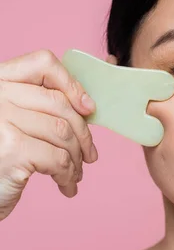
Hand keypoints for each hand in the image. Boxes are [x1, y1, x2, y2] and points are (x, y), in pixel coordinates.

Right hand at [0, 50, 97, 220]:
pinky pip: (58, 159)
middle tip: (90, 155)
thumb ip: (40, 106)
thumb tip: (87, 105)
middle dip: (82, 132)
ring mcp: (3, 120)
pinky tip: (66, 185)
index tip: (87, 108)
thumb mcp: (15, 122)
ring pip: (62, 132)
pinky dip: (68, 175)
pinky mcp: (13, 149)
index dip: (71, 83)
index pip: (43, 63)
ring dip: (76, 157)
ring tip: (76, 174)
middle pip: (58, 103)